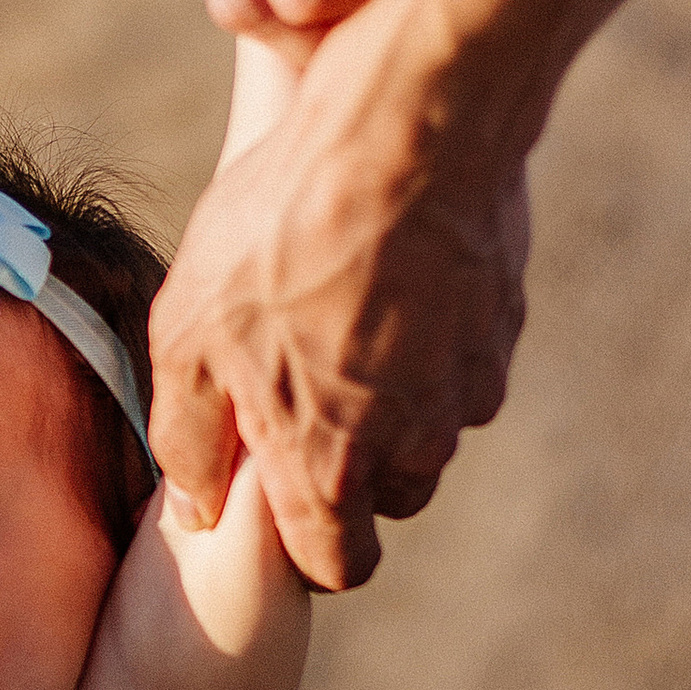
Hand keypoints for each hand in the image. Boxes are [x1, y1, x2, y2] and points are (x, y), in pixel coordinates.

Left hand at [149, 0, 528, 587]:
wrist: (411, 123)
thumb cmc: (280, 228)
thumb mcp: (188, 331)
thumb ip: (187, 435)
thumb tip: (194, 504)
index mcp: (332, 465)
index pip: (338, 566)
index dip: (307, 544)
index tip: (278, 490)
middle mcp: (416, 444)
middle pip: (390, 496)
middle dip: (352, 465)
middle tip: (301, 385)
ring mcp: (470, 385)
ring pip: (431, 427)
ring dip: (393, 398)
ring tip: (340, 314)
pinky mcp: (503, 323)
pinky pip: (463, 359)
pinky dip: (432, 339)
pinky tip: (391, 274)